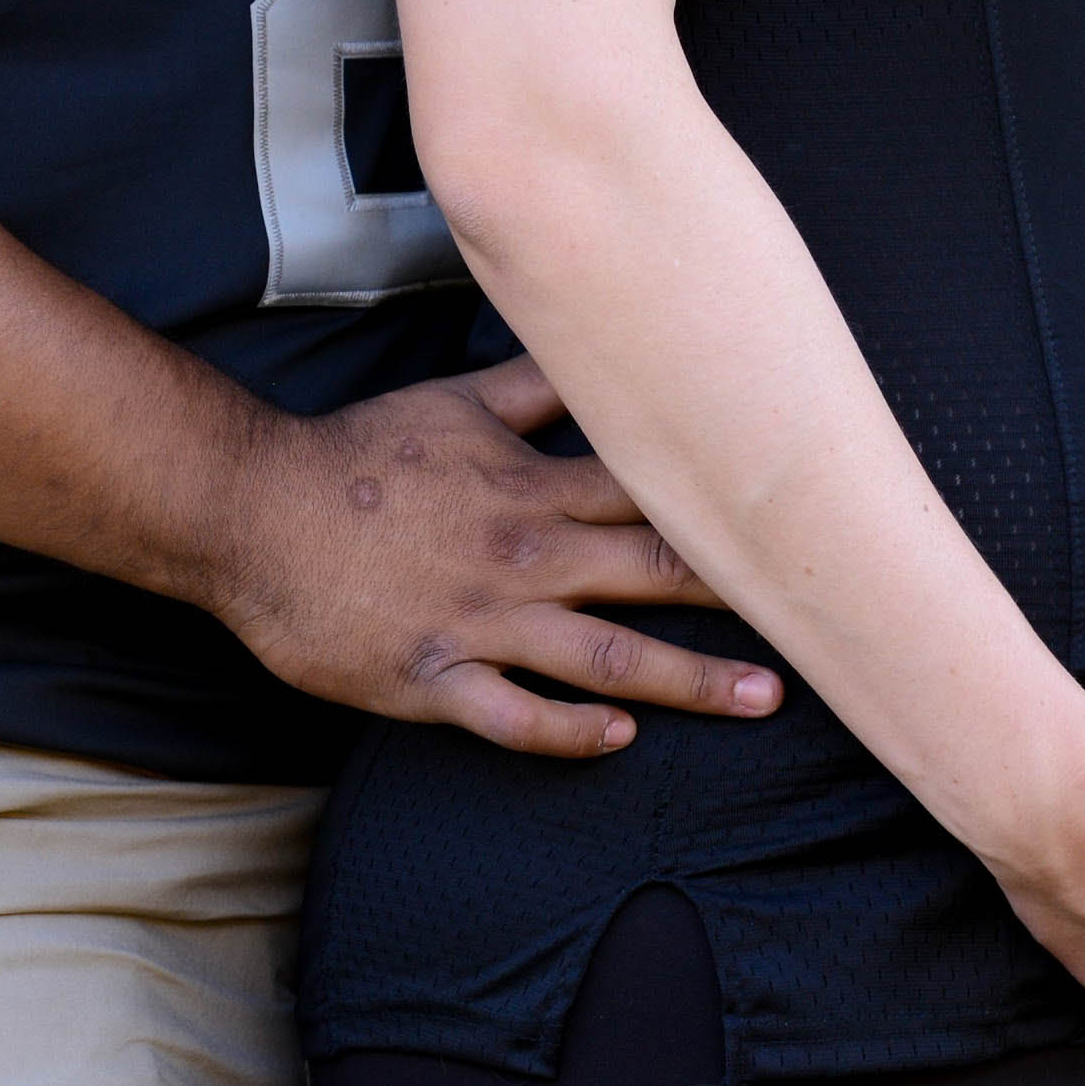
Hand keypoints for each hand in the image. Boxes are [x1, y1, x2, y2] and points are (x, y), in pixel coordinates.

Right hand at [206, 358, 784, 758]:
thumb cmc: (360, 455)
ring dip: (689, 683)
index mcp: (535, 489)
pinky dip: (568, 733)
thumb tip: (606, 343)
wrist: (256, 511)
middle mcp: (524, 557)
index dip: (732, 512)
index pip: (656, 499)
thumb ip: (540, 384)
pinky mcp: (433, 680)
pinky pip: (512, 716)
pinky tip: (618, 742)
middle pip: (653, 579)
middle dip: (742, 606)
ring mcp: (482, 624)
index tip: (805, 525)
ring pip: (605, 659)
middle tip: (828, 630)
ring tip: (760, 701)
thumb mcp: (455, 403)